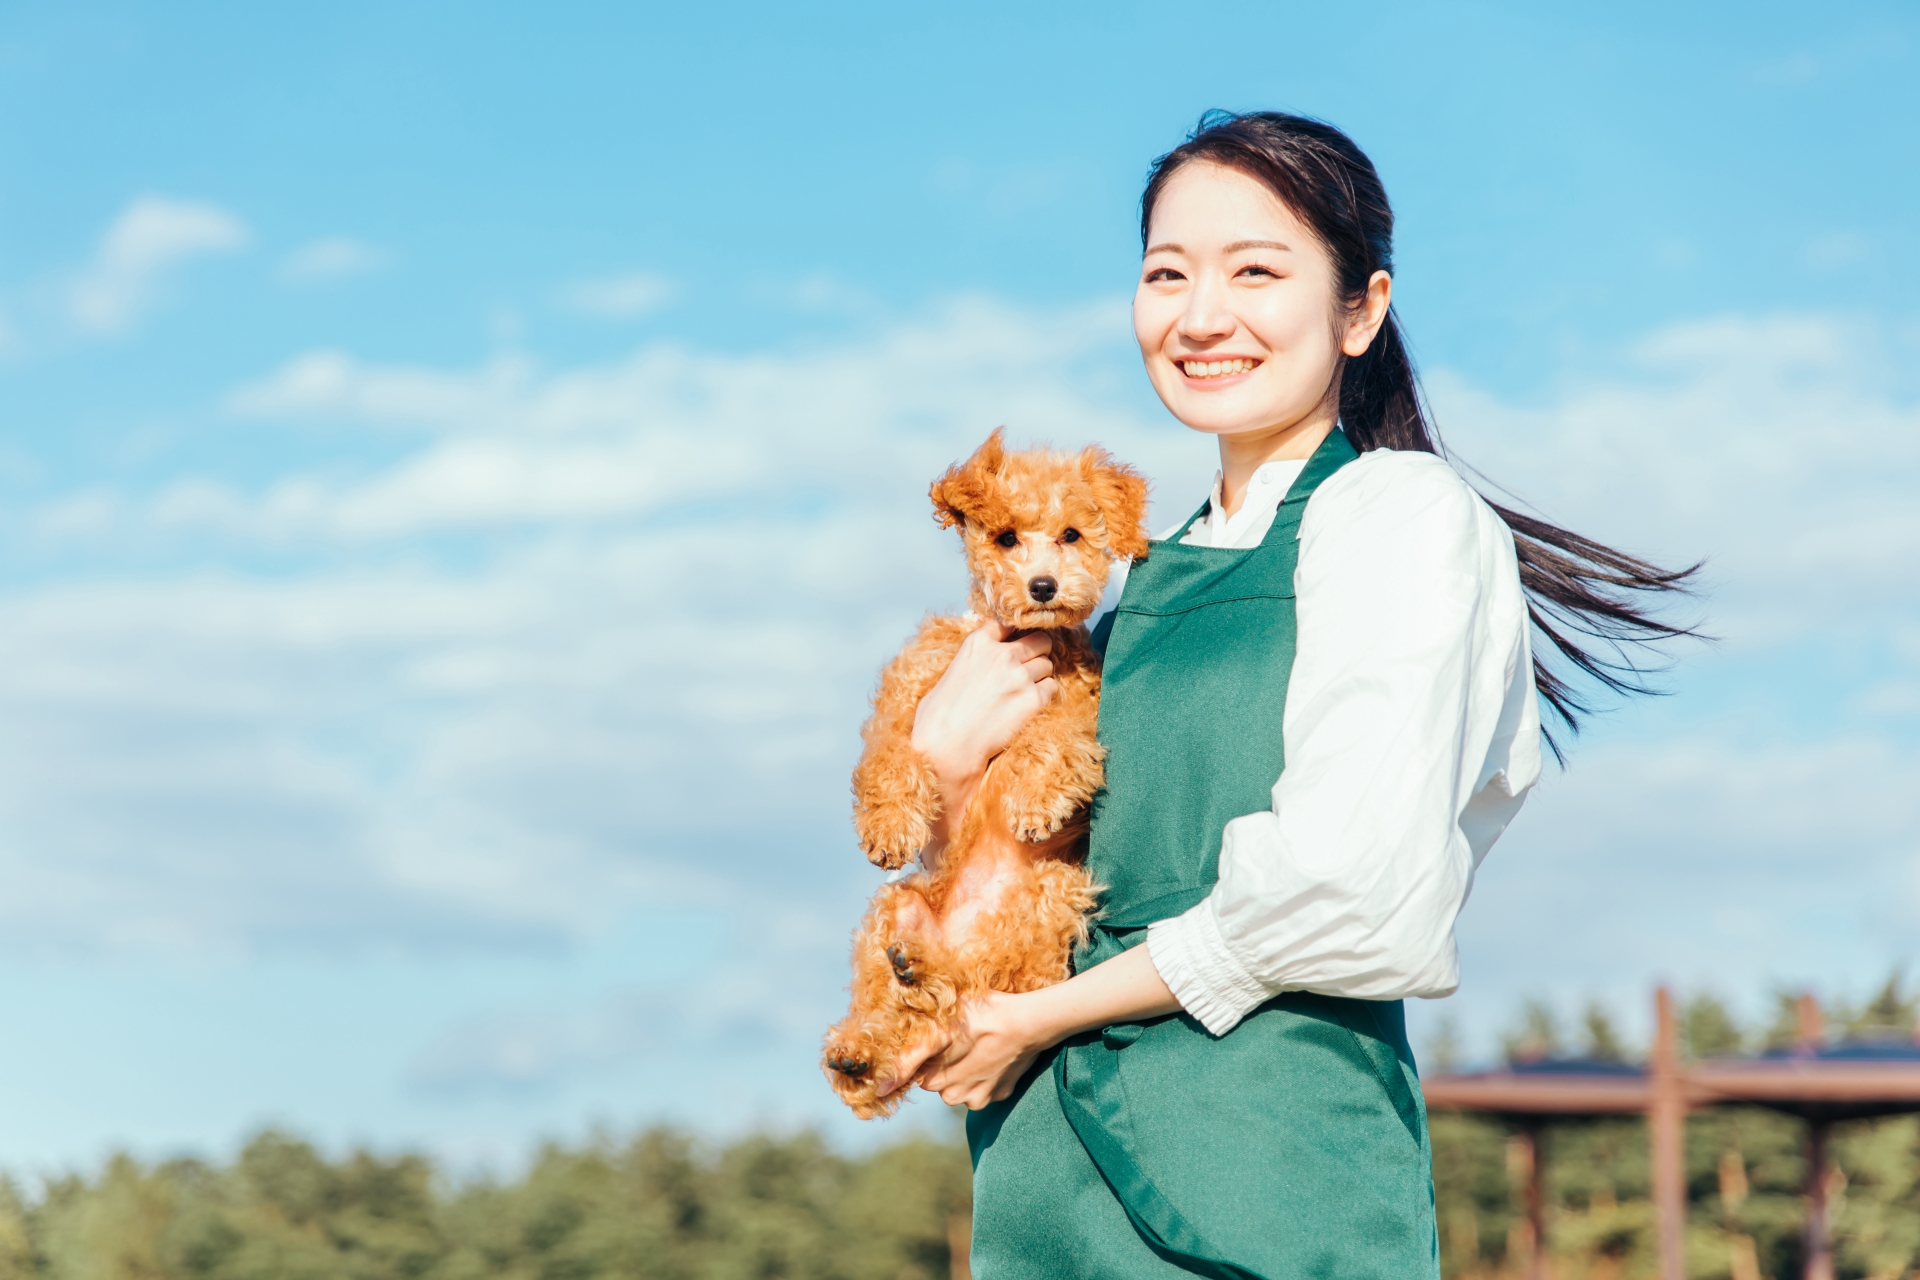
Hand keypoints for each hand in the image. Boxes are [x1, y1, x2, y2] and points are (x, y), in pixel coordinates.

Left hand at [879, 991, 1047, 1110]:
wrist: (1028, 1022)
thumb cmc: (981, 1014)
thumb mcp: (940, 1028)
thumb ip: (908, 1059)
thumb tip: (880, 1091)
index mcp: (935, 1080)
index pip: (917, 1073)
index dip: (927, 1055)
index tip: (943, 1039)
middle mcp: (953, 1096)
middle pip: (936, 1081)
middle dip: (942, 1064)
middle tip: (960, 1039)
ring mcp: (977, 1098)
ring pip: (957, 1087)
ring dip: (961, 1072)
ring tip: (977, 1046)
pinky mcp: (996, 1097)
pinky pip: (979, 1090)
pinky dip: (982, 1077)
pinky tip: (991, 1057)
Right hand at [910, 621, 1056, 786]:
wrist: (946, 746)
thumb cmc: (938, 716)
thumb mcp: (952, 671)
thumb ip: (974, 656)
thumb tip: (984, 654)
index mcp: (979, 642)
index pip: (1010, 625)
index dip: (1015, 637)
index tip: (1015, 647)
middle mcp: (1003, 654)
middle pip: (1040, 640)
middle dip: (1037, 653)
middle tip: (1027, 670)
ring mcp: (1020, 676)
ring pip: (1048, 665)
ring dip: (1040, 676)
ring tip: (1023, 694)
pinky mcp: (1033, 700)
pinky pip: (1052, 688)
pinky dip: (1045, 696)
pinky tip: (1029, 707)